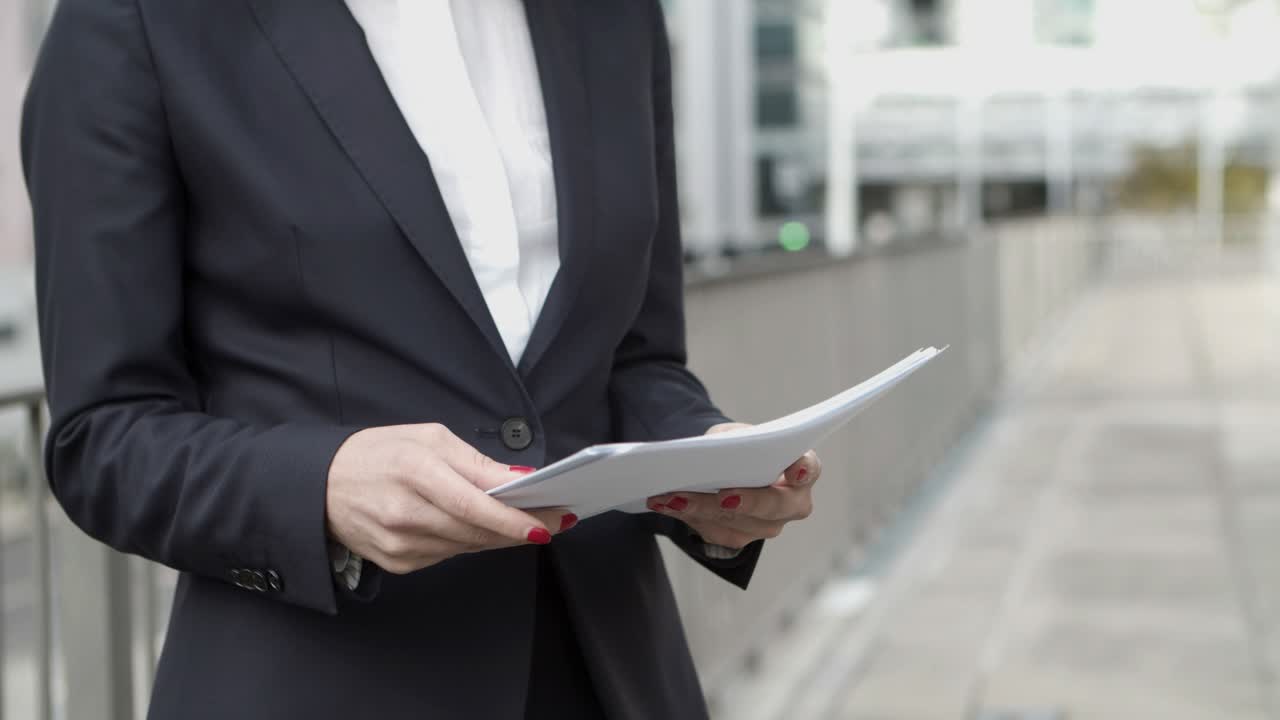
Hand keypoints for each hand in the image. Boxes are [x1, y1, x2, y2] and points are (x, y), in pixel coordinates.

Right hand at [326, 423, 575, 573]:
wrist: (321, 484)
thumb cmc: (378, 453)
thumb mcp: (427, 438)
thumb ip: (475, 462)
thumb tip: (520, 480)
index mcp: (415, 471)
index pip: (475, 505)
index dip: (515, 519)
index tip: (549, 523)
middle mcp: (405, 513)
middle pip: (477, 531)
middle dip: (519, 528)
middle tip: (553, 521)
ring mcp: (399, 543)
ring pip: (467, 547)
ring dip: (498, 536)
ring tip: (522, 522)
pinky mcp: (397, 562)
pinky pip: (447, 555)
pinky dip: (468, 543)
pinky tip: (476, 529)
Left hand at [647, 422, 820, 549]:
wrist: (721, 467)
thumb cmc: (735, 446)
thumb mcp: (732, 434)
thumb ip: (730, 442)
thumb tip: (712, 456)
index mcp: (799, 468)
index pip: (810, 468)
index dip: (804, 469)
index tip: (794, 470)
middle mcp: (791, 503)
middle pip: (776, 506)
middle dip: (748, 502)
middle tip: (724, 497)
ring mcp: (767, 525)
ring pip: (739, 522)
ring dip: (702, 508)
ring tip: (672, 496)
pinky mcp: (739, 537)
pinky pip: (714, 530)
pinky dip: (687, 515)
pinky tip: (664, 503)